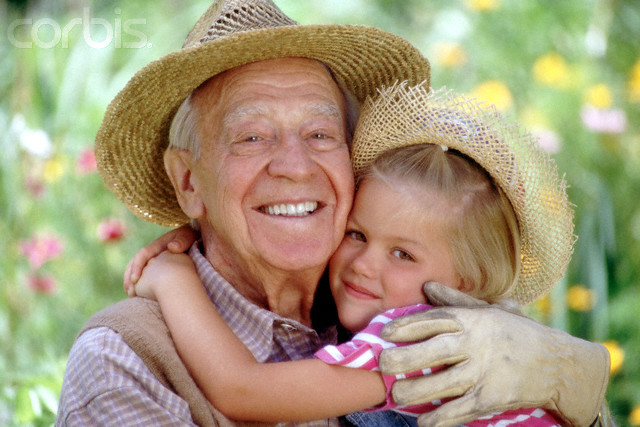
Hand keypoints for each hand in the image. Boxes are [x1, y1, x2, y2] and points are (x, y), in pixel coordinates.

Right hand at [123, 224, 198, 295]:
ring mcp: (152, 260)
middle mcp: (151, 253)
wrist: (193, 241)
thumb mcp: (188, 237)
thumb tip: (172, 247)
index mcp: (157, 245)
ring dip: (130, 282)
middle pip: (134, 263)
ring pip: (136, 270)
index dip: (137, 266)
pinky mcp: (154, 268)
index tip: (136, 280)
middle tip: (130, 292)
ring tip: (131, 295)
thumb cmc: (190, 239)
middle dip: (129, 277)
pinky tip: (139, 295)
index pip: (143, 254)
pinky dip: (139, 285)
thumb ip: (182, 241)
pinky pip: (143, 276)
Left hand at [378, 282, 609, 426]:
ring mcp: (485, 372)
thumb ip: (457, 302)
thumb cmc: (520, 333)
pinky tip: (422, 421)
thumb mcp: (492, 311)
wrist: (561, 365)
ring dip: (415, 391)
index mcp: (475, 320)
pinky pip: (461, 409)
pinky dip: (440, 418)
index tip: (385, 332)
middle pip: (433, 350)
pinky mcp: (493, 398)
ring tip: (396, 394)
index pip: (434, 320)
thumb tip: (427, 286)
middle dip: (403, 358)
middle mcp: (477, 344)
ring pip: (443, 383)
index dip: (406, 325)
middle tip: (383, 363)